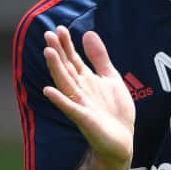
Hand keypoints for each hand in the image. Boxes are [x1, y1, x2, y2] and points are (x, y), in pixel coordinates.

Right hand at [43, 27, 134, 166]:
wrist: (122, 141)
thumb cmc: (115, 112)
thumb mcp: (111, 79)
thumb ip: (99, 58)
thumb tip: (88, 33)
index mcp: (86, 80)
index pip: (73, 59)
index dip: (67, 45)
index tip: (59, 28)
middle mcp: (80, 91)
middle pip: (66, 68)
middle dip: (58, 52)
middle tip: (48, 34)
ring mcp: (81, 105)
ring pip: (66, 84)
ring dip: (56, 69)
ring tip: (48, 52)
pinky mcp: (85, 120)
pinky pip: (71, 109)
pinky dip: (60, 100)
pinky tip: (49, 91)